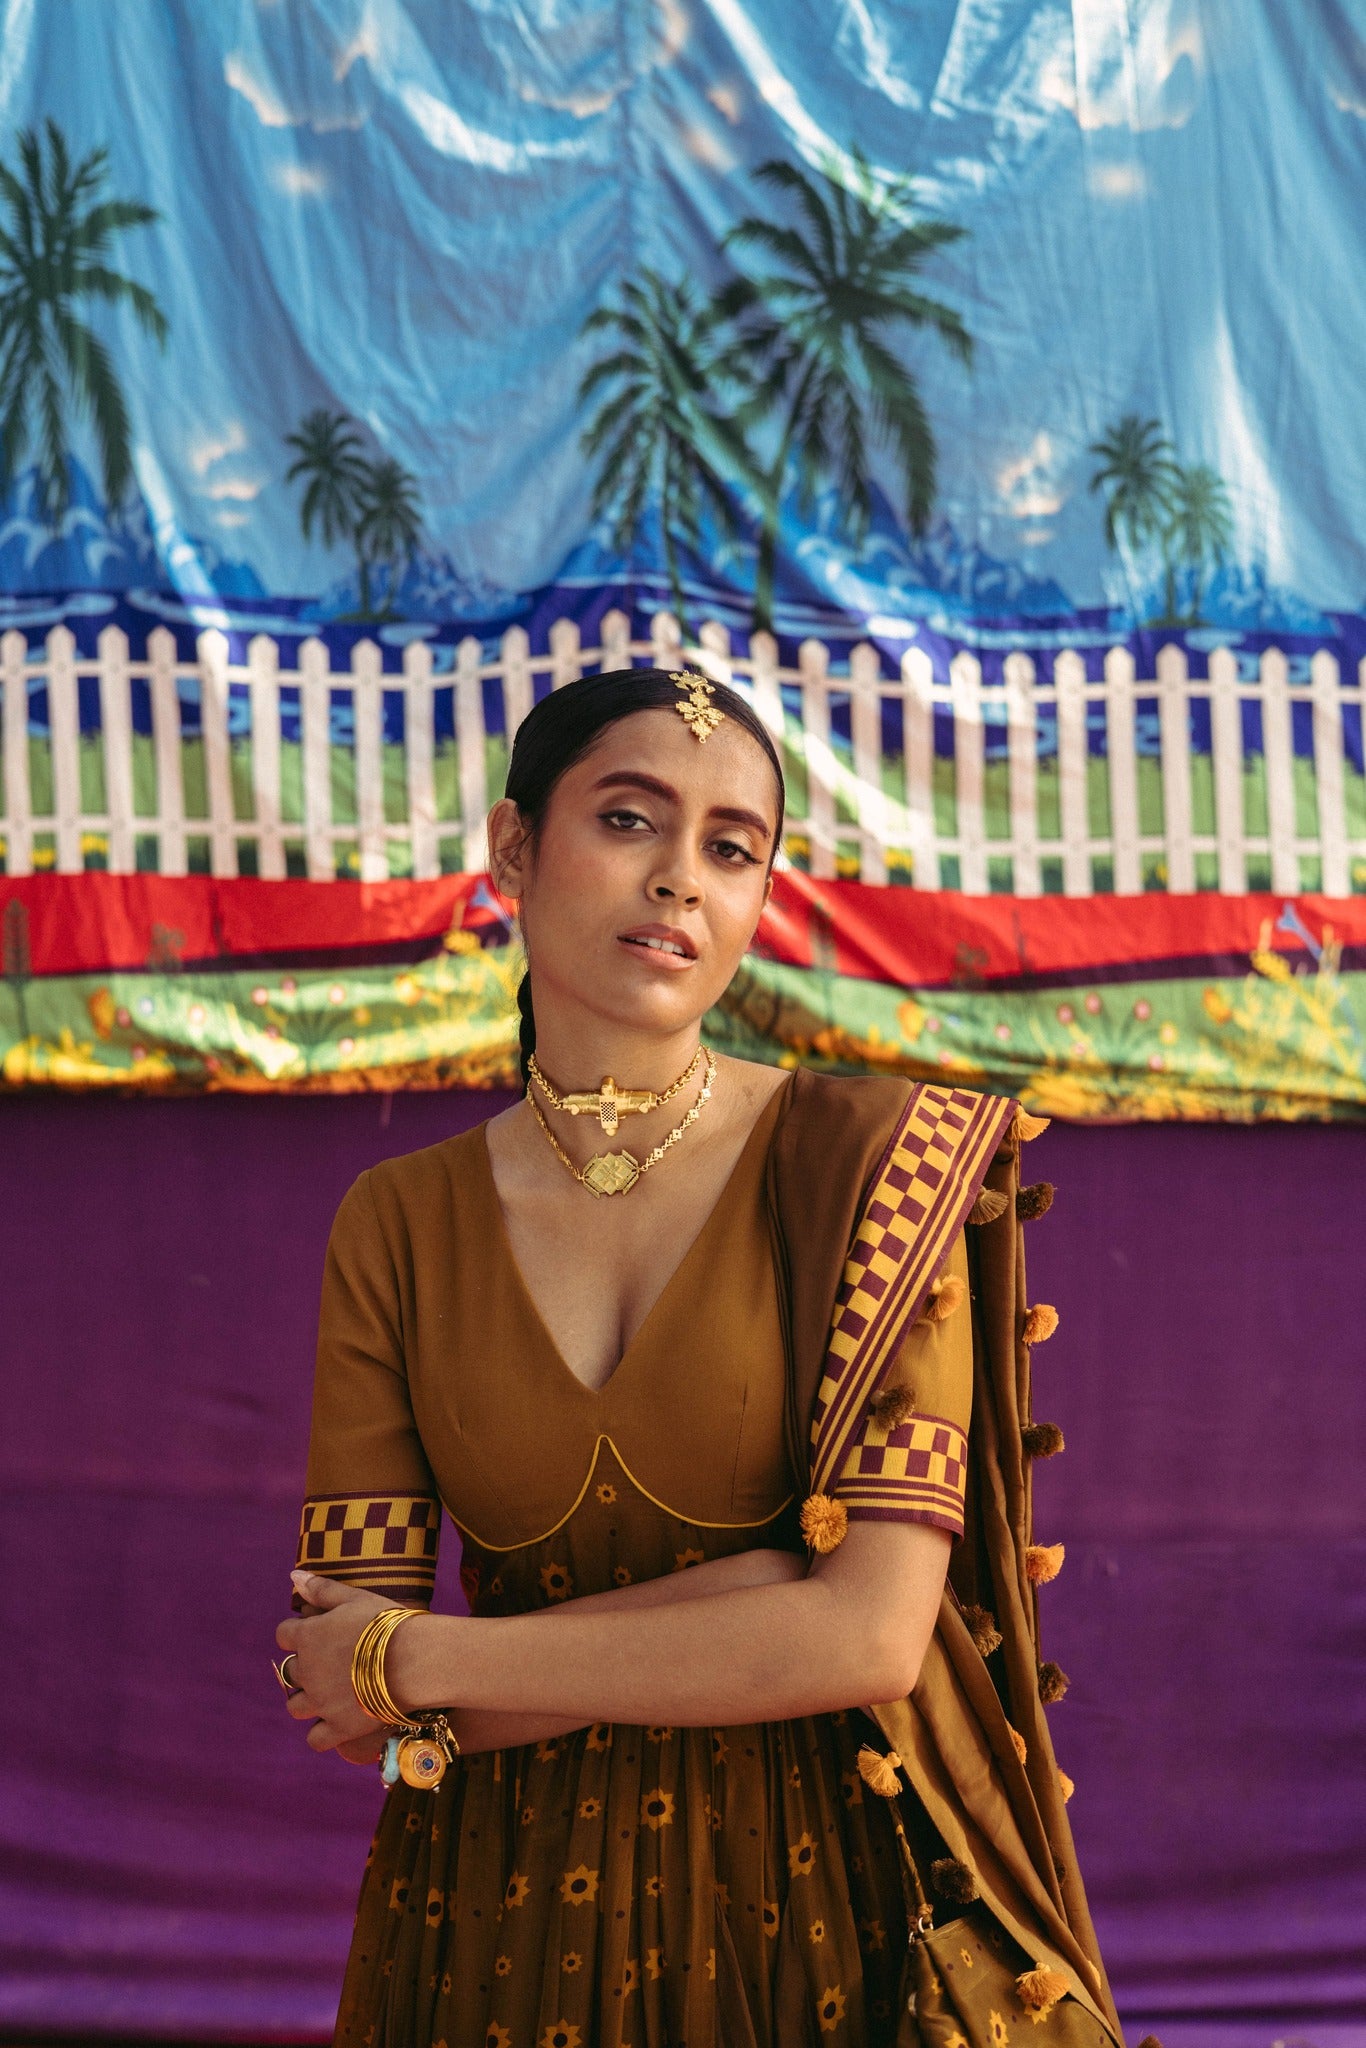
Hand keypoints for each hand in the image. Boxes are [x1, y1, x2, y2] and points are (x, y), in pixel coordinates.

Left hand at [276, 1571, 393, 1754]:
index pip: (284, 1635)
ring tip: (330, 1693)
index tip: (317, 1633)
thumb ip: (321, 1589)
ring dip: (307, 1700)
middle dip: (307, 1666)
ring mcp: (321, 1703)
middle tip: (333, 1661)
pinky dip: (322, 1732)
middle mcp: (308, 1672)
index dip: (298, 1633)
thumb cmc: (387, 1623)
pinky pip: (315, 1739)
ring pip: (295, 1707)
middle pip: (291, 1671)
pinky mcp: (339, 1728)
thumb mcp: (354, 1597)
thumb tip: (293, 1576)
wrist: (414, 1660)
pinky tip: (337, 1720)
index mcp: (307, 1637)